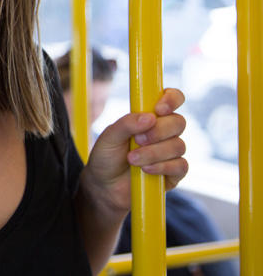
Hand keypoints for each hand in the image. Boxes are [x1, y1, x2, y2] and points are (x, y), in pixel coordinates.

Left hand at [81, 88, 187, 214]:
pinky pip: (181, 166)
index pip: (172, 98)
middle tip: (137, 140)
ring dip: (154, 152)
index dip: (171, 99)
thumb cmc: (106, 157)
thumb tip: (149, 117)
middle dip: (158, 131)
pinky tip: (146, 170)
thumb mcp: (109, 137)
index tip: (159, 109)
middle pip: (178, 122)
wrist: (104, 187)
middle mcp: (164, 131)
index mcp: (150, 116)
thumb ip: (126, 124)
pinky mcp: (174, 172)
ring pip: (178, 145)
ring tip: (132, 159)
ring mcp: (171, 152)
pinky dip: (162, 167)